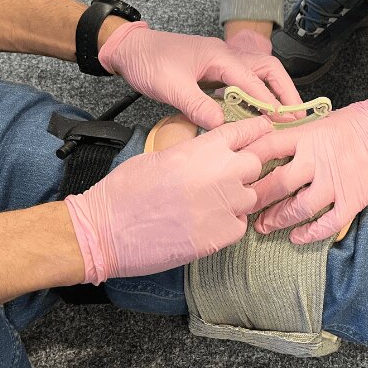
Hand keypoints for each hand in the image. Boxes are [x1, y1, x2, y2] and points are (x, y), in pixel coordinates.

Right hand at [64, 116, 270, 282]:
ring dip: (237, 198)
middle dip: (245, 168)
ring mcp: (224, 205)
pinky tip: (206, 223)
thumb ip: (192, 150)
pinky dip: (228, 224)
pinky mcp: (222, 236)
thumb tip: (206, 148)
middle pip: (256, 163)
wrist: (106, 231)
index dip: (255, 131)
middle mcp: (220, 173)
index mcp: (203, 149)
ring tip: (209, 204)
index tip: (261, 132)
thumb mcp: (159, 155)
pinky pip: (240, 225)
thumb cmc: (125, 191)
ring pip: (251, 196)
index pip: (246, 130)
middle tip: (226, 177)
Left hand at [99, 22, 297, 128]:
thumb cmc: (149, 63)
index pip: (254, 81)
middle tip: (298, 116)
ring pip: (257, 74)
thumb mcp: (171, 87)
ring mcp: (221, 62)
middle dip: (285, 92)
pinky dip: (255, 95)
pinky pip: (242, 81)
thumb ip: (198, 106)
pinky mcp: (213, 71)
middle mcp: (226, 56)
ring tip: (285, 116)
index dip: (271, 102)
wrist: (129, 50)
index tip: (285, 122)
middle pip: (268, 69)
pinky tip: (256, 112)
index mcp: (220, 57)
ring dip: (273, 93)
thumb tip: (223, 127)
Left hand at [244, 82, 367, 243]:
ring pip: (298, 208)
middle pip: (277, 183)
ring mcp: (336, 181)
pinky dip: (309, 233)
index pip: (266, 147)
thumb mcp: (322, 121)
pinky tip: (296, 237)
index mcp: (307, 136)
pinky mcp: (353, 198)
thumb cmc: (360, 121)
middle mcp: (317, 159)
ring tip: (263, 226)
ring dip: (277, 219)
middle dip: (255, 199)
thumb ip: (298, 137)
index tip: (231, 174)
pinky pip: (327, 223)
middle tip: (241, 208)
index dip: (246, 162)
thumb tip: (269, 148)